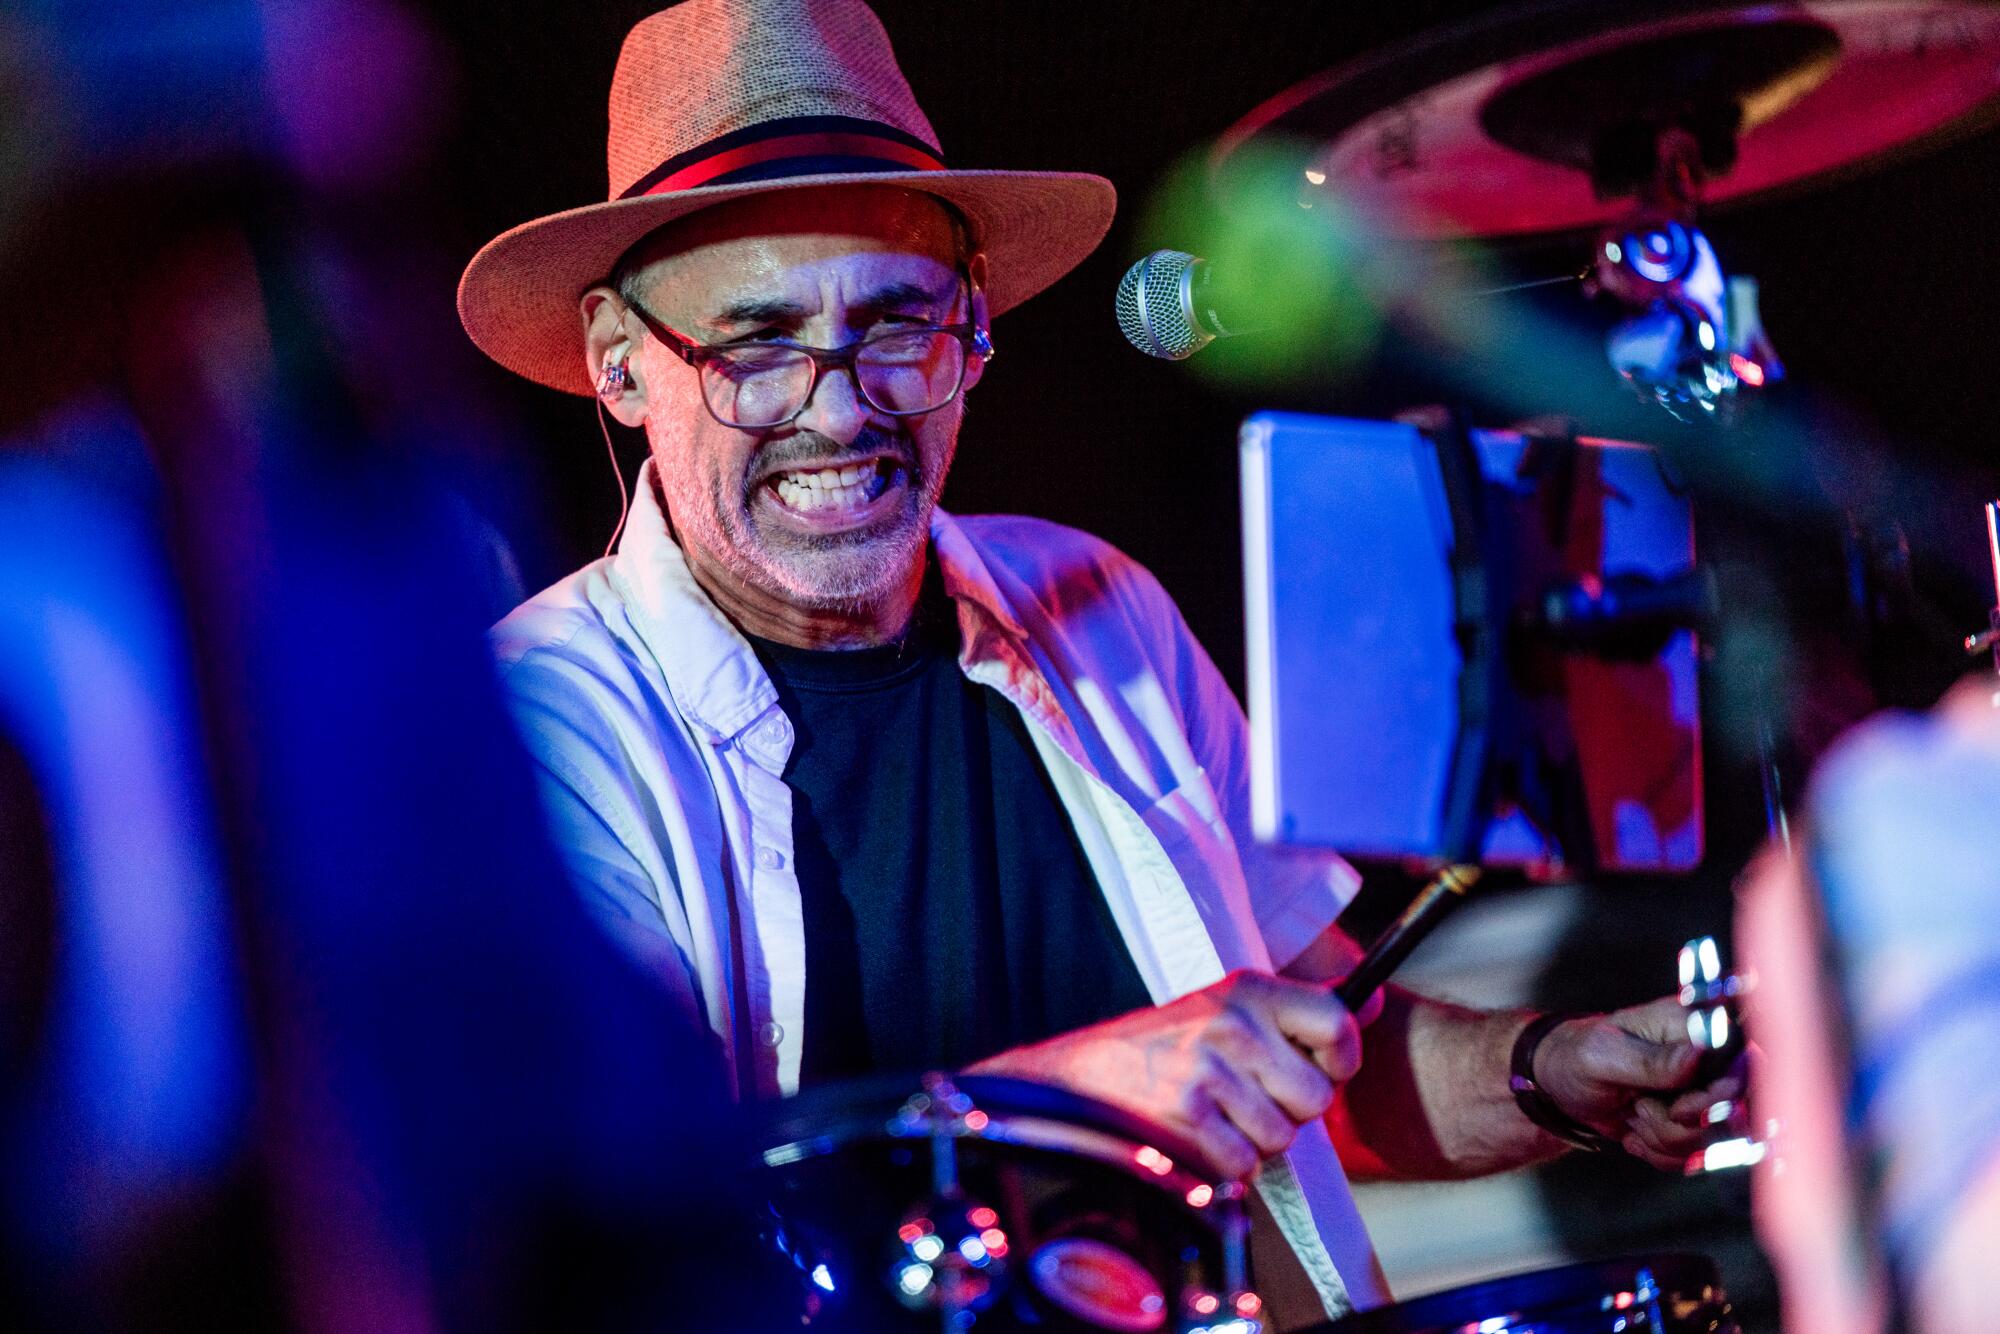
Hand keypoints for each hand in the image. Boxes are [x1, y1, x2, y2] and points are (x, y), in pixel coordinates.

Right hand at [967, 970, 1360, 1178]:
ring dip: (1256, 1141)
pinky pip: (1245, 1164)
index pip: (1335, 1020)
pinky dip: (1226, 1164)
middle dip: (1290, 1112)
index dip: (1341, 1058)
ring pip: (1282, 1137)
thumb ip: (1298, 1011)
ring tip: (1218, 1115)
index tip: (1323, 1068)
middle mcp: (1231, 1024)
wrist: (1083, 1078)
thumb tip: (1374, 1002)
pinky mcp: (1187, 1115)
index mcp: (1247, 990)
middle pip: (1316, 1097)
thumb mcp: (1229, 1007)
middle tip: (1250, 1099)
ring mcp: (1208, 1070)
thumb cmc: (1165, 1046)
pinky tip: (1199, 1136)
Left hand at [1531, 995, 1743, 1170]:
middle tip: (1640, 1108)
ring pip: (1708, 1138)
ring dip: (1662, 1137)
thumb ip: (1652, 1060)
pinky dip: (1658, 1151)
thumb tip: (1699, 1052)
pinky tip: (1634, 1130)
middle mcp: (1703, 1059)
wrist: (1557, 1085)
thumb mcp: (1603, 1057)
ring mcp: (1698, 1092)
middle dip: (1680, 1122)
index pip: (1742, 1063)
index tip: (1680, 1108)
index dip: (1721, 1096)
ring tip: (1632, 1113)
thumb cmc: (1575, 1056)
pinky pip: (1691, 1155)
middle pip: (1731, 1110)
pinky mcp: (1689, 1122)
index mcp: (1688, 1027)